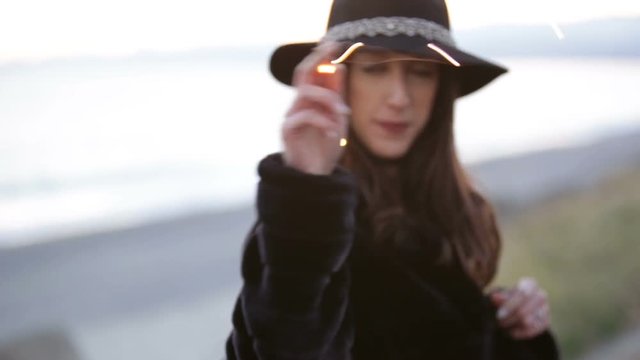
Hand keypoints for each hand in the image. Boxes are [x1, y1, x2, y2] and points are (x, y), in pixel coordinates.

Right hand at [282, 42, 349, 174]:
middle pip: (301, 74)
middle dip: (317, 59)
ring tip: (342, 113)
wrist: (315, 178)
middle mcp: (297, 106)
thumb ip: (336, 97)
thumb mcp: (336, 120)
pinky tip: (333, 132)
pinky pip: (305, 115)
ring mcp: (290, 117)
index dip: (321, 57)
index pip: (312, 74)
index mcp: (309, 103)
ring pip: (306, 93)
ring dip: (328, 99)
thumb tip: (339, 68)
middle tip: (331, 48)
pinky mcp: (287, 131)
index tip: (335, 43)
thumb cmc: (325, 150)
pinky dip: (323, 121)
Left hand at [490, 277, 550, 339]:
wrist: (518, 305)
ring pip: (530, 321)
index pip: (523, 294)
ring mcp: (546, 308)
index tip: (499, 315)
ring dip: (514, 325)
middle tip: (499, 322)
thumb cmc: (508, 298)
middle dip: (510, 318)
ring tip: (504, 326)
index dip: (510, 305)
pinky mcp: (546, 321)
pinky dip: (522, 333)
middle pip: (525, 310)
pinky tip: (512, 332)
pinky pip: (535, 330)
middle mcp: (541, 295)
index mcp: (530, 284)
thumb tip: (494, 298)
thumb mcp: (502, 295)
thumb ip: (499, 297)